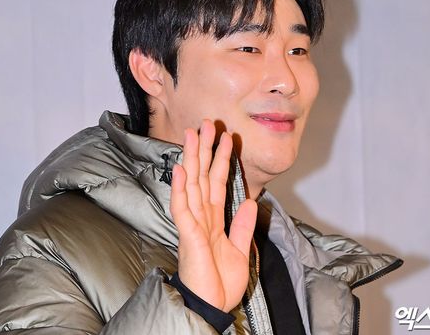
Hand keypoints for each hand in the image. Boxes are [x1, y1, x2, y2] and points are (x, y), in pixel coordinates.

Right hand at [169, 119, 257, 311]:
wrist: (213, 305)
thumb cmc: (221, 282)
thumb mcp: (240, 249)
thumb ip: (241, 225)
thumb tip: (248, 202)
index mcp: (214, 220)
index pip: (218, 183)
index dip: (222, 160)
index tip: (226, 138)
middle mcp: (202, 217)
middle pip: (203, 177)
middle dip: (205, 150)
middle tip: (206, 123)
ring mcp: (193, 224)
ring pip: (192, 185)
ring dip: (192, 160)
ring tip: (192, 135)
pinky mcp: (188, 235)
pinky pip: (183, 209)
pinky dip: (181, 189)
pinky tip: (181, 170)